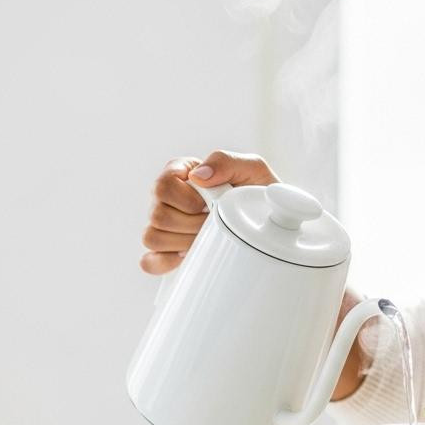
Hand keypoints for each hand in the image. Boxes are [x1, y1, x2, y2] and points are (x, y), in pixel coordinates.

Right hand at [139, 150, 279, 274]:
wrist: (274, 221)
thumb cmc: (259, 190)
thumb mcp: (252, 168)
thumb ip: (225, 161)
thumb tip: (198, 177)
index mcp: (181, 173)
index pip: (162, 186)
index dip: (186, 200)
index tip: (209, 205)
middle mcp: (167, 197)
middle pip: (157, 215)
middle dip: (192, 224)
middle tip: (214, 223)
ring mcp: (164, 225)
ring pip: (151, 237)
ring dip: (183, 242)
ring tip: (207, 238)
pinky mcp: (167, 250)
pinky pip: (150, 262)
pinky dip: (167, 262)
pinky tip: (188, 257)